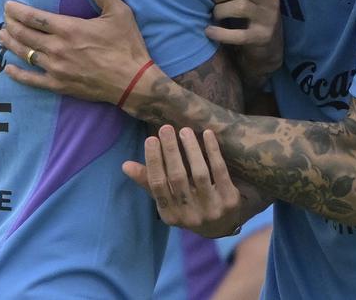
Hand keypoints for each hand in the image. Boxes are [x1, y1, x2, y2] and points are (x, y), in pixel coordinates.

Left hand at [0, 0, 151, 104]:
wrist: (133, 81)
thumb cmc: (126, 45)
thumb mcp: (119, 12)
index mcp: (69, 29)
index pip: (34, 18)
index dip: (18, 11)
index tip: (8, 5)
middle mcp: (57, 48)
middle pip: (25, 34)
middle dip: (11, 24)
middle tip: (4, 18)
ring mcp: (56, 68)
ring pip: (25, 54)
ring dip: (10, 44)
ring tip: (2, 36)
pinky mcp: (59, 85)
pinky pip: (32, 80)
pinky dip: (17, 74)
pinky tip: (8, 69)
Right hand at [123, 126, 245, 237]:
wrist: (223, 225)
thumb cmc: (189, 206)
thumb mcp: (169, 199)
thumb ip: (150, 182)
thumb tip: (126, 165)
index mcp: (170, 215)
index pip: (158, 185)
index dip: (154, 162)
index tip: (151, 139)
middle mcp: (189, 214)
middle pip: (177, 178)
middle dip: (170, 151)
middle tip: (165, 128)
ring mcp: (211, 208)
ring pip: (199, 173)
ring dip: (191, 149)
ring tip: (184, 130)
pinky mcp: (229, 200)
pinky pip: (220, 171)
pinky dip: (213, 151)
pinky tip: (208, 134)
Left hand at [208, 0, 283, 80]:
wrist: (268, 45)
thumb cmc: (250, 13)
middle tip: (210, 2)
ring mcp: (269, 16)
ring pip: (240, 6)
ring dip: (219, 10)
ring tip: (214, 15)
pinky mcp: (264, 36)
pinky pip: (239, 35)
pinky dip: (221, 33)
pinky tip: (209, 32)